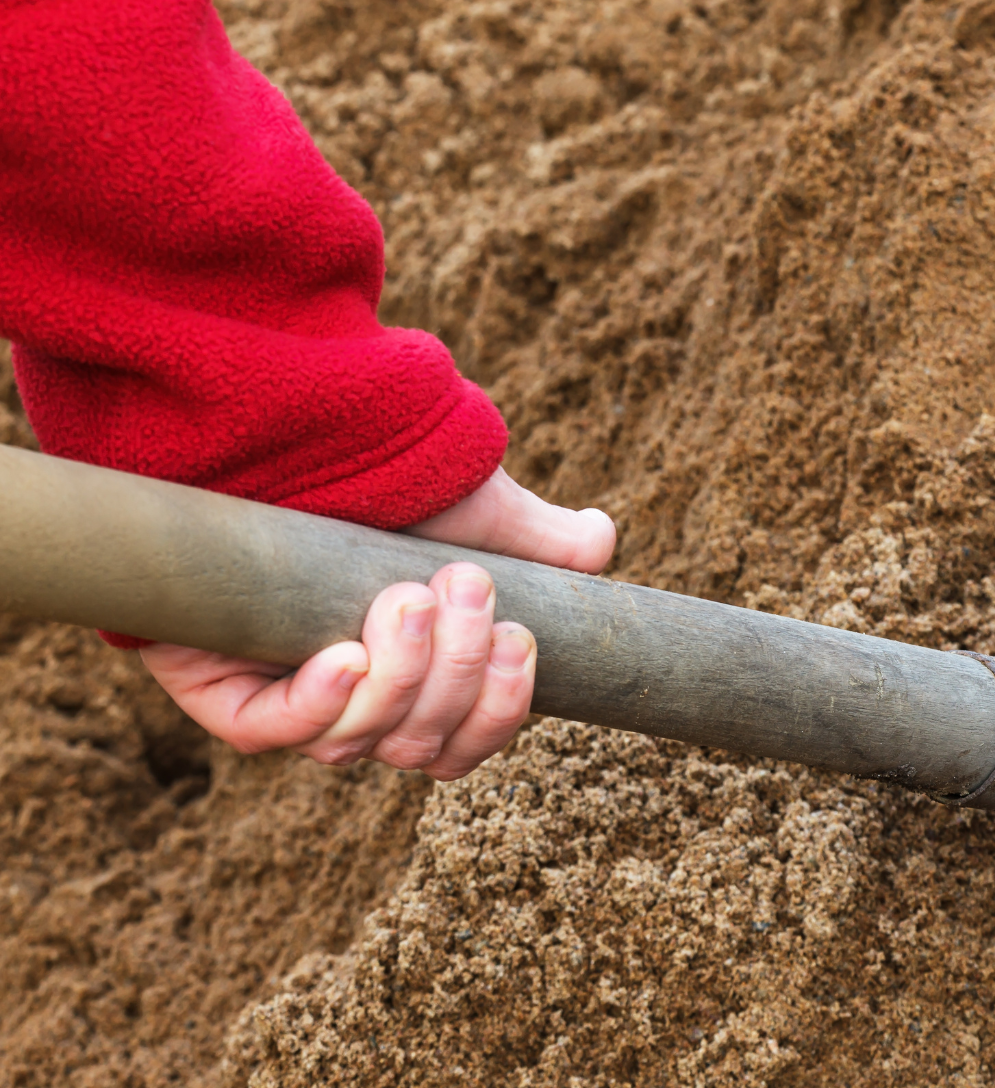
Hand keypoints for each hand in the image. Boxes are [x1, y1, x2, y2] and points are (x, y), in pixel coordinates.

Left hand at [138, 469, 615, 778]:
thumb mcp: (480, 509)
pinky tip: (346, 657)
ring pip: (357, 741)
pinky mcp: (217, 682)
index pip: (462, 746)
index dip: (497, 712)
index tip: (516, 641)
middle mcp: (352, 700)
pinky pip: (268, 734)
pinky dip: (318, 705)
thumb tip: (599, 543)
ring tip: (405, 595)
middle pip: (419, 748)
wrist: (298, 424)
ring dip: (399, 677)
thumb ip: (540, 540)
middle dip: (455, 672)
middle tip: (462, 584)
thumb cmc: (390, 468)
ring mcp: (284, 694)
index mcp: (416, 679)